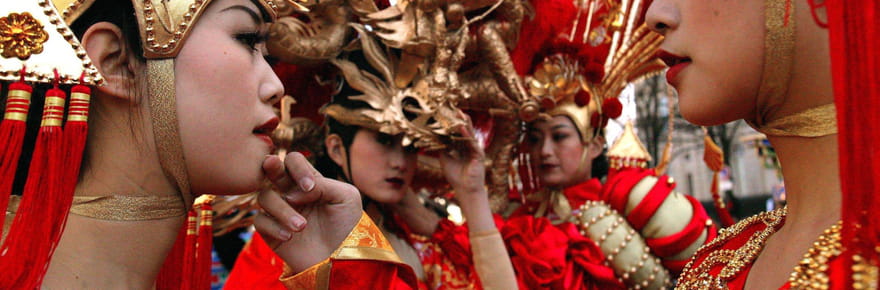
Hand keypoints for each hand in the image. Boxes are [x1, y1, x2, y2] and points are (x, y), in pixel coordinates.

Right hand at [254, 152, 362, 271]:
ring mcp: (280, 211)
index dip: (298, 168)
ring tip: (302, 226)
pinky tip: (289, 237)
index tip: (309, 186)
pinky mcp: (271, 232)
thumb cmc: (348, 225)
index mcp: (309, 181)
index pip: (294, 161)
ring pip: (264, 197)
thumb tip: (291, 192)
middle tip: (272, 164)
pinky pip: (260, 221)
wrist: (341, 259)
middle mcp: (291, 192)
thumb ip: (323, 185)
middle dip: (272, 166)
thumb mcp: (346, 197)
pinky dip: (274, 227)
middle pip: (272, 170)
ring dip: (283, 210)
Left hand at [439, 117, 486, 198]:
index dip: (452, 124)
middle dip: (459, 120)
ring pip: (469, 134)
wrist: (465, 190)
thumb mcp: (445, 159)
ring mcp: (475, 149)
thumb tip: (435, 138)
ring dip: (464, 123)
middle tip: (453, 108)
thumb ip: (442, 148)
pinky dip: (466, 134)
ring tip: (460, 113)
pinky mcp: (478, 154)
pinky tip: (461, 127)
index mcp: (462, 147)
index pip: (457, 132)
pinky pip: (471, 142)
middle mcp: (469, 146)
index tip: (446, 113)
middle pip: (464, 130)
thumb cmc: (456, 177)